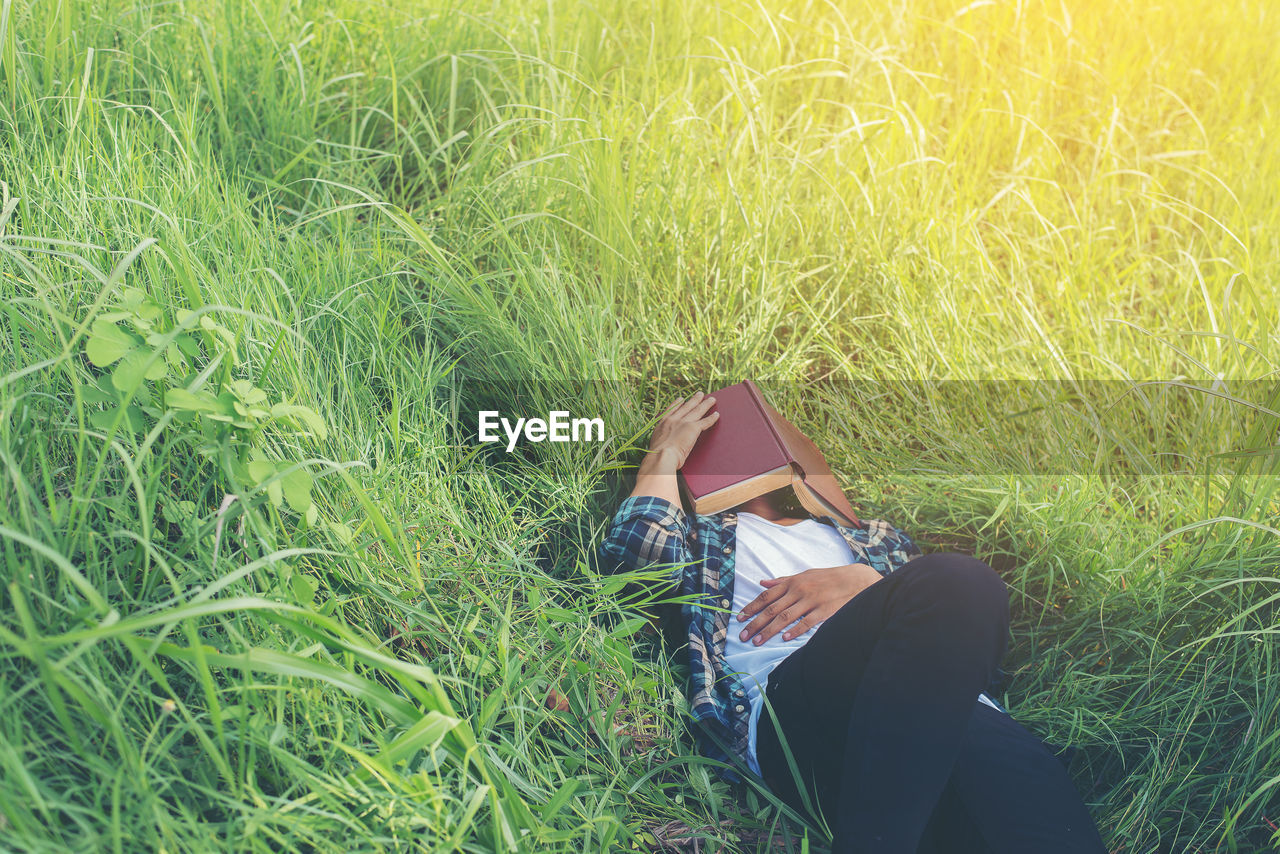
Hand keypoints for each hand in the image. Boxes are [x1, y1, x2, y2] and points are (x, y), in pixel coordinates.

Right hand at [645, 391, 718, 470]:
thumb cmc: (658, 455)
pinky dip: (712, 418)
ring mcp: (683, 422)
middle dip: (694, 400)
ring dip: (706, 404)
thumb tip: (665, 444)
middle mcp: (673, 420)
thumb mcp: (656, 443)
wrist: (662, 455)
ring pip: (697, 410)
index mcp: (663, 423)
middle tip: (700, 394)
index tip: (681, 399)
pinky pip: (705, 421)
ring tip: (712, 399)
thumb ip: (662, 439)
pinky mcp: (693, 428)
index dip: (677, 404)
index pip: (671, 410)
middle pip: (686, 407)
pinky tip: (717, 414)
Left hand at [737, 563, 880, 644]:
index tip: (740, 618)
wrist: (854, 579)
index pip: (767, 596)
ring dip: (770, 630)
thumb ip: (782, 580)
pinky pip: (806, 622)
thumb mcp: (803, 575)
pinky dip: (795, 631)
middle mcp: (799, 591)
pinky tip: (785, 638)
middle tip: (743, 636)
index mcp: (792, 582)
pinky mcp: (823, 611)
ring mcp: (811, 601)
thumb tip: (763, 582)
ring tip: (757, 641)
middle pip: (772, 609)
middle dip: (755, 623)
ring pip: (785, 618)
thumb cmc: (827, 577)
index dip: (752, 607)